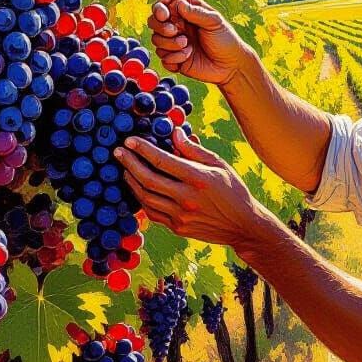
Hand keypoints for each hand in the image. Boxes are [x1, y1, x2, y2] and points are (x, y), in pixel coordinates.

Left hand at [115, 128, 269, 251]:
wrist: (243, 226)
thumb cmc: (233, 191)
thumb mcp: (219, 165)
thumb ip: (194, 150)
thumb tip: (174, 134)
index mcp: (198, 179)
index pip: (162, 161)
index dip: (143, 149)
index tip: (130, 140)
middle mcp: (187, 198)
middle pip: (148, 179)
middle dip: (130, 163)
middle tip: (118, 152)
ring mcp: (180, 216)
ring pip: (145, 197)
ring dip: (132, 181)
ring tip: (125, 169)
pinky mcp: (177, 228)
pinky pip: (152, 212)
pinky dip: (141, 199)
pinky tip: (138, 188)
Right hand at [147, 0, 250, 85]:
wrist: (230, 66)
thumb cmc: (226, 40)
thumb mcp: (214, 22)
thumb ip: (196, 12)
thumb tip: (178, 3)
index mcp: (187, 12)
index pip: (166, 1)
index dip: (160, 4)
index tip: (164, 12)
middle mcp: (178, 25)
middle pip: (154, 20)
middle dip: (160, 26)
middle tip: (174, 31)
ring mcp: (174, 42)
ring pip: (156, 39)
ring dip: (169, 43)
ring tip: (187, 45)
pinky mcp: (174, 58)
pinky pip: (162, 57)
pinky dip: (173, 58)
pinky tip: (187, 57)